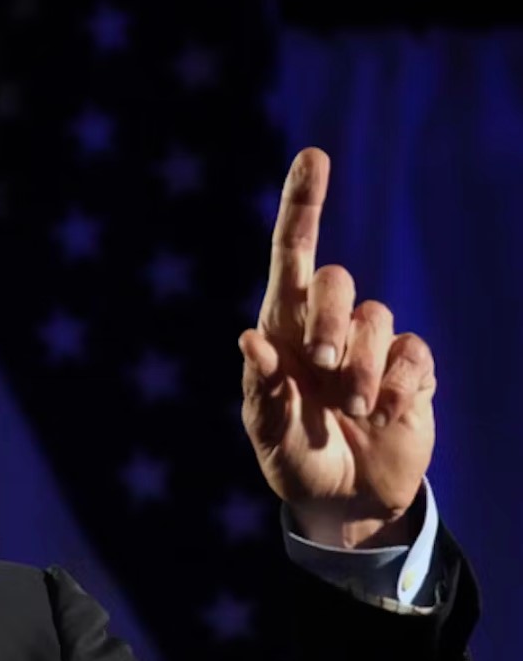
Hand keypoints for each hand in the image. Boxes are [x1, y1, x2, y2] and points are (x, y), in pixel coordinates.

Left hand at [239, 149, 435, 548]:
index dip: (303, 206)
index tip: (312, 158)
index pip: (293, 257)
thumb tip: (247, 339)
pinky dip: (398, 385)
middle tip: (321, 367)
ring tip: (351, 410)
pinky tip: (385, 413)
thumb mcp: (267, 435)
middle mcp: (326, 329)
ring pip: (378, 318)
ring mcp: (372, 347)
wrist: (344, 502)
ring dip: (362, 369)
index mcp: (281, 332)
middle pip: (338, 281)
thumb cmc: (294, 461)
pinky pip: (413, 353)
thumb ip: (261, 389)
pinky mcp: (411, 370)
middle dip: (331, 320)